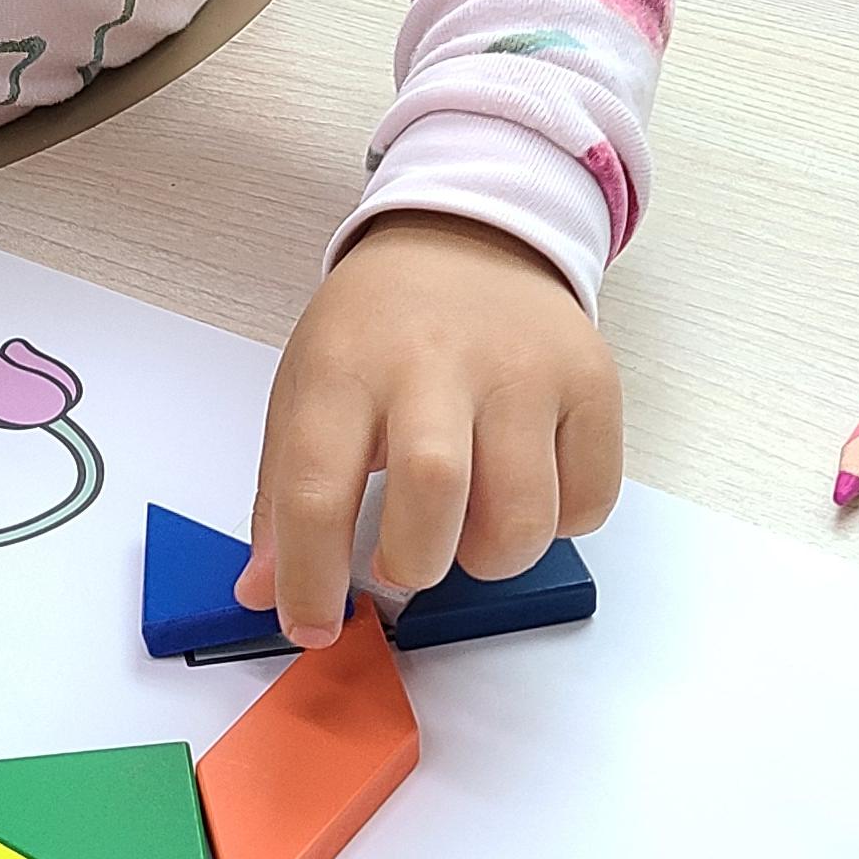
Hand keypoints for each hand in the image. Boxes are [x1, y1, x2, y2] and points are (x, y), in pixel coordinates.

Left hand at [237, 213, 620, 648]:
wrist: (468, 234)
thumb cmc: (378, 327)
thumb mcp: (307, 386)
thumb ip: (283, 494)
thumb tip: (267, 594)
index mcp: (345, 366)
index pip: (315, 488)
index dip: (308, 578)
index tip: (310, 624)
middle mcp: (436, 362)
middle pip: (433, 491)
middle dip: (414, 562)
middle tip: (402, 563)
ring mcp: (524, 369)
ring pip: (523, 515)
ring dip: (489, 557)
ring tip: (466, 528)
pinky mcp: (591, 382)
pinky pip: (588, 501)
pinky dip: (558, 525)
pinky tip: (522, 488)